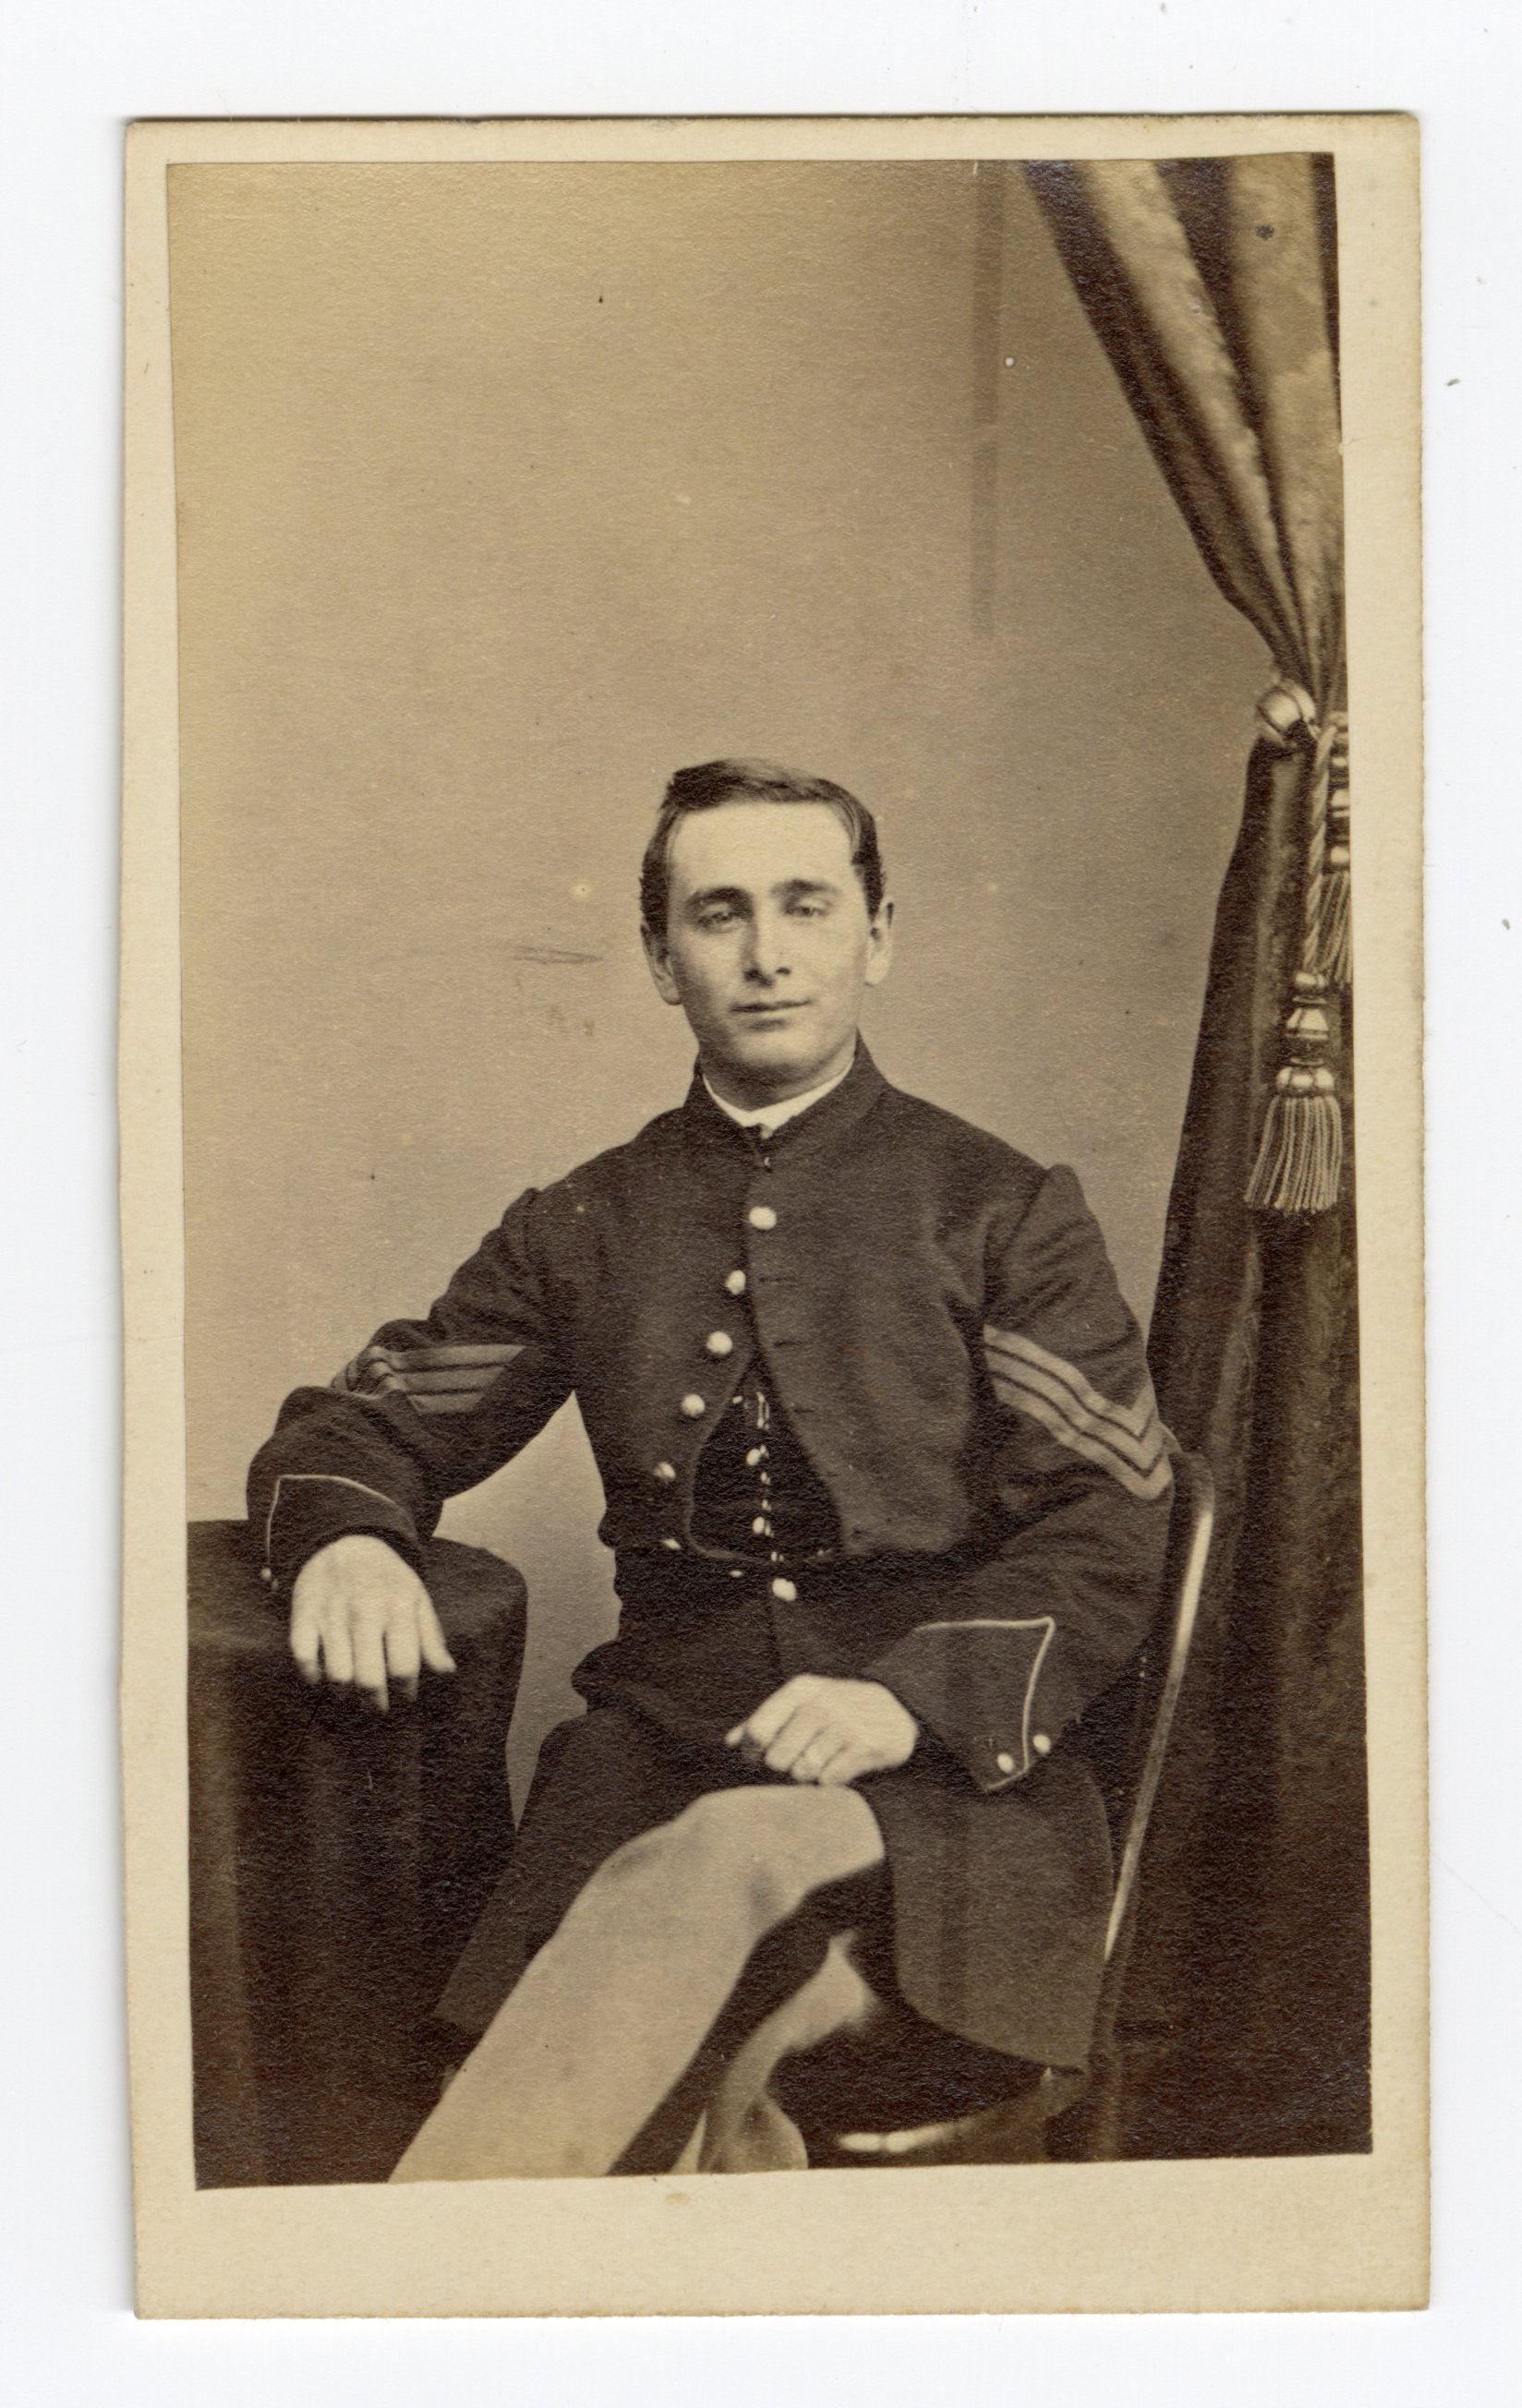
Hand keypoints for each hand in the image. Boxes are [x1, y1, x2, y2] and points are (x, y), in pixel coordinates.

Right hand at [289, 1533, 455, 1711]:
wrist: (347, 1541)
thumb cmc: (388, 1579)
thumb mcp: (417, 1599)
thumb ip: (431, 1637)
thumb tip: (447, 1672)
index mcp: (398, 1608)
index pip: (405, 1666)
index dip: (406, 1691)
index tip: (406, 1697)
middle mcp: (365, 1611)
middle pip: (370, 1678)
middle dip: (375, 1704)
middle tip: (377, 1709)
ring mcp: (332, 1613)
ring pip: (337, 1675)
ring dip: (345, 1696)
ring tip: (352, 1697)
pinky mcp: (304, 1613)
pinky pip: (303, 1657)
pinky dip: (311, 1676)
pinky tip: (322, 1679)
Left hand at [725, 1675, 916, 1785]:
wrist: (896, 1708)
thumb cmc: (836, 1709)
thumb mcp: (801, 1702)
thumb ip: (764, 1720)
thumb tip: (729, 1743)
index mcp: (800, 1690)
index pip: (758, 1730)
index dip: (753, 1753)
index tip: (760, 1759)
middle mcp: (821, 1704)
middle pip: (778, 1757)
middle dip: (782, 1767)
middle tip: (795, 1762)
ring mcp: (844, 1725)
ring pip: (803, 1771)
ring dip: (807, 1775)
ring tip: (818, 1764)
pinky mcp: (865, 1747)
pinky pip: (830, 1779)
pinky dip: (830, 1779)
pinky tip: (838, 1767)